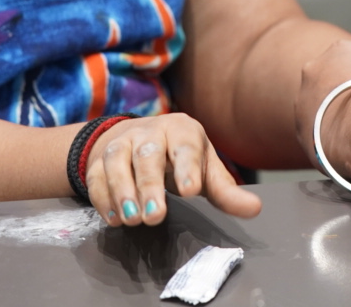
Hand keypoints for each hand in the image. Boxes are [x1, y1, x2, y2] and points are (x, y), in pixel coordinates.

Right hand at [84, 113, 261, 227]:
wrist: (136, 138)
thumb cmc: (179, 157)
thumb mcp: (204, 169)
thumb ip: (226, 191)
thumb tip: (254, 209)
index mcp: (182, 131)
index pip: (186, 147)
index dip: (187, 167)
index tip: (190, 190)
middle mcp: (150, 132)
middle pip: (148, 156)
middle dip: (150, 186)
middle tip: (156, 216)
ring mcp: (123, 143)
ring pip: (118, 162)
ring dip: (123, 192)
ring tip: (133, 219)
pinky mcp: (100, 158)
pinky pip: (96, 175)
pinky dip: (102, 197)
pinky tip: (114, 218)